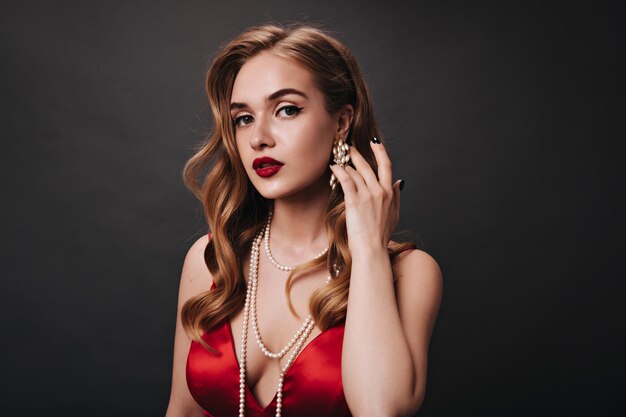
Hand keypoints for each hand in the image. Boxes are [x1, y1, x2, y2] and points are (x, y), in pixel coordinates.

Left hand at [329, 138, 402, 255]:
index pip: (387, 166)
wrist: (371, 249)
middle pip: (369, 165)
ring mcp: (368, 195)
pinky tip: (333, 167)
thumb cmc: (381, 235)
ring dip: (346, 164)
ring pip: (356, 172)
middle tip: (349, 147)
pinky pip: (346, 180)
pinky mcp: (355, 201)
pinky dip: (340, 171)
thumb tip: (399, 182)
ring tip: (338, 160)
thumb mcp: (394, 214)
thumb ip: (396, 197)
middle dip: (358, 154)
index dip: (380, 152)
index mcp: (390, 193)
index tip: (374, 143)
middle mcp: (380, 191)